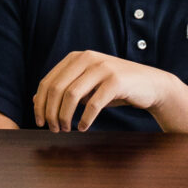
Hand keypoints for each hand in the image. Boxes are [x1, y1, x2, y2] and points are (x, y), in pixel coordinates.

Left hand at [32, 50, 183, 131]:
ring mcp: (102, 67)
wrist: (150, 85)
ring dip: (65, 117)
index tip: (40, 122)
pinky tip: (84, 128)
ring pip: (71, 95)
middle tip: (53, 129)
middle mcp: (87, 58)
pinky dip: (85, 119)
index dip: (40, 104)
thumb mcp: (87, 86)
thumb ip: (64, 89)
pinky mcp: (116, 81)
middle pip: (57, 88)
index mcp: (76, 57)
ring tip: (66, 129)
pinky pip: (93, 103)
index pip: (48, 81)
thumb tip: (36, 100)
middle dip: (51, 112)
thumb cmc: (114, 87)